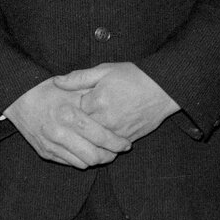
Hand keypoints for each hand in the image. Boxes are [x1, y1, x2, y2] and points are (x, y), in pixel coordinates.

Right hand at [5, 77, 132, 168]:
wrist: (17, 99)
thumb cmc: (47, 90)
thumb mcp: (71, 87)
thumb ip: (92, 97)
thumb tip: (113, 108)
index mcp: (69, 115)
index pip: (101, 137)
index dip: (117, 143)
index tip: (126, 143)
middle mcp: (59, 133)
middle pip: (94, 156)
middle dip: (110, 156)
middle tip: (117, 150)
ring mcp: (51, 145)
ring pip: (82, 163)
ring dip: (96, 160)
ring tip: (103, 151)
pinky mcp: (45, 152)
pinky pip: (69, 163)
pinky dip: (81, 159)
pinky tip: (86, 150)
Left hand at [59, 62, 179, 144]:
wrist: (163, 89)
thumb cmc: (132, 76)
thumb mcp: (104, 71)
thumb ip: (78, 78)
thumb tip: (56, 83)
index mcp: (96, 101)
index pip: (72, 113)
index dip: (69, 111)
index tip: (66, 108)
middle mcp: (105, 119)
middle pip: (81, 131)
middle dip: (76, 127)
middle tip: (71, 123)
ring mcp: (117, 132)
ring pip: (94, 142)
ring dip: (88, 139)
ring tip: (85, 132)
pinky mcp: (128, 139)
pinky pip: (110, 148)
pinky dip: (103, 146)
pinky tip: (100, 140)